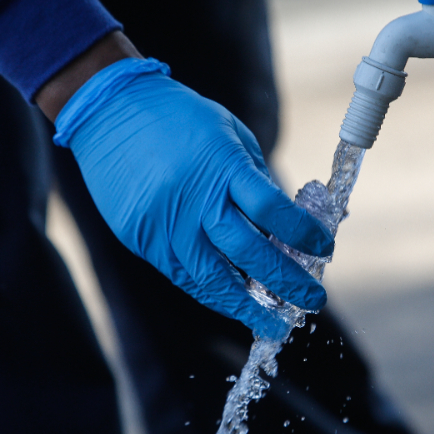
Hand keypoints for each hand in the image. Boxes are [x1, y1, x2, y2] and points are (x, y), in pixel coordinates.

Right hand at [50, 57, 333, 338]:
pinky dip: (211, 294)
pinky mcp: (141, 239)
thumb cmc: (179, 118)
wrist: (110, 112)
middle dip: (284, 282)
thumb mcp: (229, 133)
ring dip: (247, 306)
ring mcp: (164, 224)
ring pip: (211, 279)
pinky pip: (182, 276)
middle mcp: (193, 200)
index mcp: (222, 165)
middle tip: (312, 300)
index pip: (272, 210)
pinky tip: (234, 304)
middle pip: (246, 253)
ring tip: (275, 322)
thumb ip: (254, 178)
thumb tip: (284, 224)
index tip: (323, 248)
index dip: (302, 234)